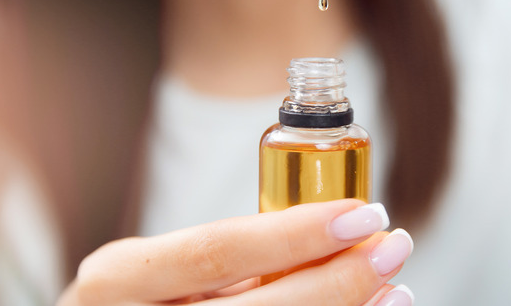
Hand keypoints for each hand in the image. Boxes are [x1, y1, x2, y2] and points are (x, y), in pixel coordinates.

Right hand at [57, 200, 413, 305]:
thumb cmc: (150, 304)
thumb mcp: (168, 271)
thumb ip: (237, 259)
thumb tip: (339, 237)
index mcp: (118, 278)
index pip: (216, 250)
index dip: (295, 234)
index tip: (363, 214)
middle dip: (337, 281)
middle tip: (392, 249)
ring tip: (392, 290)